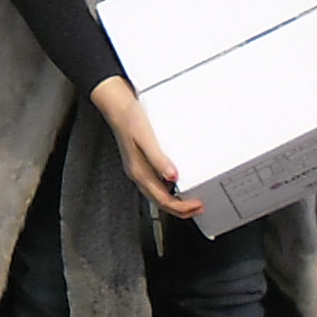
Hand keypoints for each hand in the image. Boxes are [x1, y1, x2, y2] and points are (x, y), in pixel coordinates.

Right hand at [89, 78, 199, 218]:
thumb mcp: (146, 139)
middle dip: (180, 209)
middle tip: (198, 208)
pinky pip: (156, 184)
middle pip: (160, 201)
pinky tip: (177, 182)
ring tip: (190, 201)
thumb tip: (173, 177)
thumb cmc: (130, 119)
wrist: (118, 107)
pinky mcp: (141, 162)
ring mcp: (139, 169)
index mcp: (140, 172)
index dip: (181, 207)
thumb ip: (158, 160)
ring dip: (175, 201)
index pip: (162, 199)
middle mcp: (138, 174)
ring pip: (158, 194)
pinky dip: (169, 189)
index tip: (196, 205)